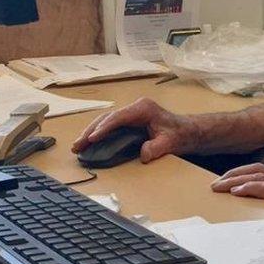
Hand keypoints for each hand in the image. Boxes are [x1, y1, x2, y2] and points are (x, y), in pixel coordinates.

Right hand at [71, 98, 198, 161]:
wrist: (186, 132)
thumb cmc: (179, 134)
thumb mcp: (170, 142)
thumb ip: (157, 147)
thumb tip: (144, 155)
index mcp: (143, 108)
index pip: (118, 117)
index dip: (104, 128)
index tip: (92, 138)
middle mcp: (135, 108)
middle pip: (107, 118)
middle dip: (90, 131)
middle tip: (77, 145)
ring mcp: (131, 113)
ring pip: (105, 121)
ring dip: (90, 133)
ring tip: (76, 146)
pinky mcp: (129, 121)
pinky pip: (109, 126)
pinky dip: (98, 134)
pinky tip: (88, 143)